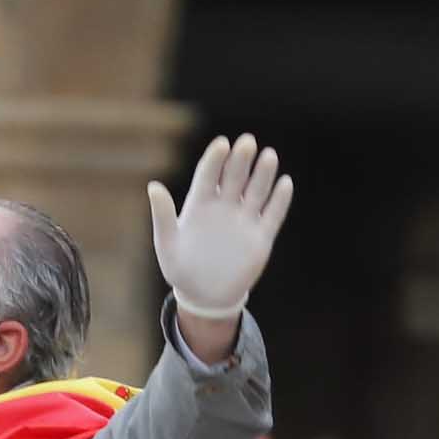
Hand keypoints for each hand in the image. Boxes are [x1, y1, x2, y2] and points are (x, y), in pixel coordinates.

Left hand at [147, 133, 295, 325]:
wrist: (205, 297)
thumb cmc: (181, 269)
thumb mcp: (167, 245)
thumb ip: (163, 216)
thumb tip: (153, 186)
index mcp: (200, 204)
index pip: (208, 175)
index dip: (215, 159)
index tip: (222, 144)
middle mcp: (224, 206)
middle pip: (234, 176)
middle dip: (241, 159)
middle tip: (248, 141)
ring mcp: (244, 220)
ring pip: (256, 191)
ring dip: (263, 173)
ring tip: (268, 156)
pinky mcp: (261, 236)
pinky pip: (272, 215)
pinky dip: (279, 200)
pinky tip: (285, 183)